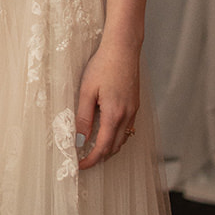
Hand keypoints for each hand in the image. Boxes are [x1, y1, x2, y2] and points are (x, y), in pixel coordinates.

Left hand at [74, 37, 140, 168]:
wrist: (123, 48)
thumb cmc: (103, 66)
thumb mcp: (87, 91)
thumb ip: (83, 118)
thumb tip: (79, 141)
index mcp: (114, 115)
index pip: (102, 147)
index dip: (91, 160)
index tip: (80, 166)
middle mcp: (127, 116)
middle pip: (115, 147)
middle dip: (100, 156)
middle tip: (84, 160)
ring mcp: (134, 110)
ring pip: (123, 138)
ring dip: (109, 147)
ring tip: (93, 148)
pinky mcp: (135, 103)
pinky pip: (127, 127)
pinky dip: (117, 136)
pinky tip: (106, 131)